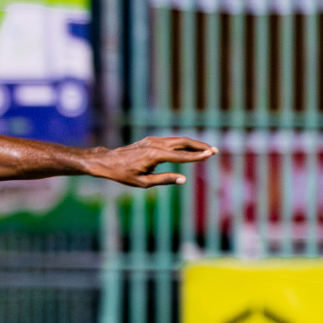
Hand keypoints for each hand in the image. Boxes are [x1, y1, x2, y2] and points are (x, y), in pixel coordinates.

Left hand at [88, 136, 215, 187]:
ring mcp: (153, 140)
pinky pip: (171, 141)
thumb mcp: (143, 182)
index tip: (210, 155)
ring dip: (193, 144)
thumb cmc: (124, 174)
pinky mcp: (151, 140)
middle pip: (183, 142)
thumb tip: (183, 179)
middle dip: (200, 146)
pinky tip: (190, 148)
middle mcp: (156, 145)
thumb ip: (164, 180)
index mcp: (155, 156)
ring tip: (206, 150)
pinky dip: (183, 143)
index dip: (197, 156)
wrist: (108, 161)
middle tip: (214, 151)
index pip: (181, 156)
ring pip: (178, 140)